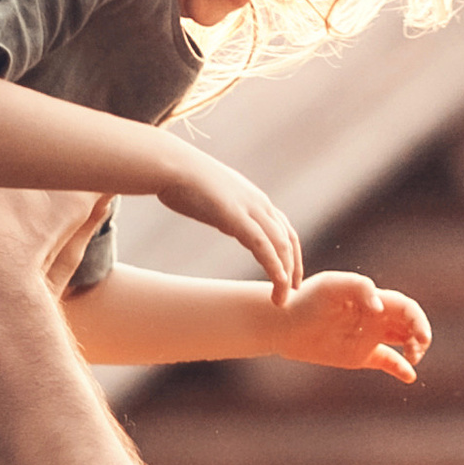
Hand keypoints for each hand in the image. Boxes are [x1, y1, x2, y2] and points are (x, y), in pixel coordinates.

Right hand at [158, 145, 301, 300]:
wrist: (170, 164)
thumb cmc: (183, 178)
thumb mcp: (212, 195)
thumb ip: (223, 207)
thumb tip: (222, 216)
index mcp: (253, 199)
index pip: (283, 229)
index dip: (290, 255)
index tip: (289, 276)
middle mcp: (258, 203)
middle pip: (288, 239)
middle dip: (293, 268)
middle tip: (291, 294)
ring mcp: (249, 208)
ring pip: (280, 245)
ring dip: (285, 275)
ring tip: (281, 299)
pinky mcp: (236, 216)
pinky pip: (263, 245)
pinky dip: (274, 266)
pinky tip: (278, 283)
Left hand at [273, 271, 430, 383]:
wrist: (284, 323)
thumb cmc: (306, 300)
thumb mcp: (330, 285)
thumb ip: (359, 288)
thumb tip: (379, 309)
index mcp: (373, 299)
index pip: (406, 308)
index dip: (418, 320)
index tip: (419, 337)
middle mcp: (375, 317)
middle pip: (410, 324)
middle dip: (421, 335)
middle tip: (417, 349)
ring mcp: (368, 337)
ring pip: (403, 341)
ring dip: (415, 349)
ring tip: (412, 358)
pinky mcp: (359, 355)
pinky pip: (386, 361)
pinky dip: (400, 369)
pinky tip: (409, 376)